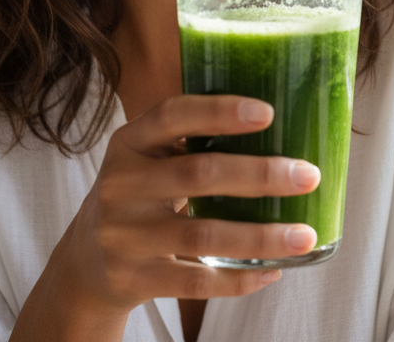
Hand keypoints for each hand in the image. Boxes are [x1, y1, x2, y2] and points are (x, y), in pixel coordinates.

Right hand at [12, 95, 320, 339]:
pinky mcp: (132, 278)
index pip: (172, 115)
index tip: (267, 112)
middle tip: (309, 176)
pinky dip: (239, 279)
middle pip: (198, 174)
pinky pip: (195, 282)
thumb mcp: (147, 160)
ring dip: (261, 236)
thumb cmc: (139, 196)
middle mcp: (120, 184)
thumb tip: (283, 127)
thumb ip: (191, 143)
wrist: (84, 262)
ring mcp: (123, 235)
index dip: (219, 111)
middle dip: (261, 175)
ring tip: (304, 235)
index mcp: (129, 143)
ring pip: (202, 235)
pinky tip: (272, 270)